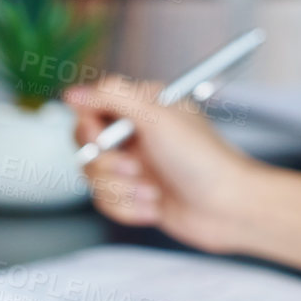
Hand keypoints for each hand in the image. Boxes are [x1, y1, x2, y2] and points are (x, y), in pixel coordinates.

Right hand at [65, 74, 263, 253]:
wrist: (227, 208)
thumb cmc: (201, 159)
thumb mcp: (157, 117)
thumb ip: (112, 98)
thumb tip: (73, 92)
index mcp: (145, 105)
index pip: (92, 106)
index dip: (89, 126)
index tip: (101, 137)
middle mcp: (138, 133)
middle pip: (87, 145)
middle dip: (108, 164)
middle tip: (135, 168)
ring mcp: (136, 165)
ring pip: (94, 178)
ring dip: (123, 190)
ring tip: (153, 190)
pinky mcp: (136, 194)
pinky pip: (106, 202)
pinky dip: (130, 208)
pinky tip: (156, 206)